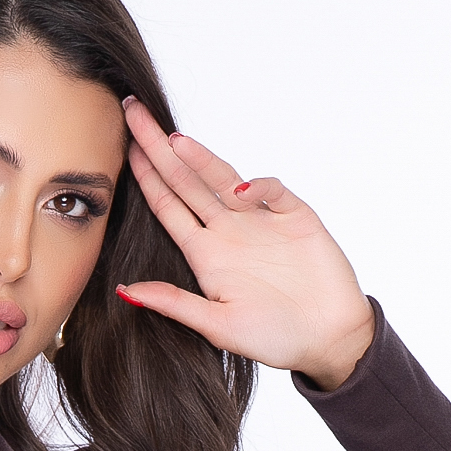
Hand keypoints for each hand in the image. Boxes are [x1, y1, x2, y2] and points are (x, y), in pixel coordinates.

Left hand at [120, 99, 374, 389]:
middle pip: (186, 181)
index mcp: (205, 254)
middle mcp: (227, 230)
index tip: (122, 145)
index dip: (145, 177)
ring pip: (223, 178)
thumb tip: (124, 291)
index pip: (166, 206)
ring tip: (173, 140)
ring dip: (199, 158)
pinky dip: (255, 186)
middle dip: (159, 148)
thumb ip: (174, 304)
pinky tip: (238, 191)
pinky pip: (270, 190)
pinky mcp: (294, 216)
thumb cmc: (274, 337)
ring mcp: (260, 220)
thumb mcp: (217, 326)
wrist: (328, 339)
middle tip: (133, 111)